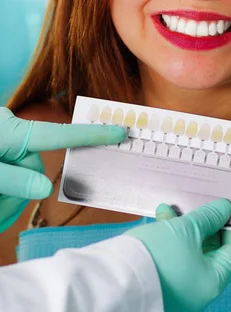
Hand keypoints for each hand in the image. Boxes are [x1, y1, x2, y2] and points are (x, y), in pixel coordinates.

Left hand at [0, 107, 124, 231]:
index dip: (91, 135)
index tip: (119, 132)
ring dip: (6, 199)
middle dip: (19, 189)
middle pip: (35, 169)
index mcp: (15, 131)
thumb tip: (47, 188)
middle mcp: (14, 136)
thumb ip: (16, 180)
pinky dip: (2, 198)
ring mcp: (8, 147)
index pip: (60, 134)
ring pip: (24, 181)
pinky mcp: (2, 158)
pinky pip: (12, 185)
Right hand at [127, 199, 230, 311]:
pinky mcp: (161, 281)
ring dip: (183, 226)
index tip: (225, 208)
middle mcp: (199, 289)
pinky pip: (173, 256)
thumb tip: (225, 208)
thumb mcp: (186, 229)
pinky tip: (159, 220)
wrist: (114, 281)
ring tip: (169, 209)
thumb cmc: (157, 257)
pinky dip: (169, 237)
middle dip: (203, 223)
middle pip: (212, 250)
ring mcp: (180, 287)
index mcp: (214, 281)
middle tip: (196, 203)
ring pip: (190, 250)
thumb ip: (209, 217)